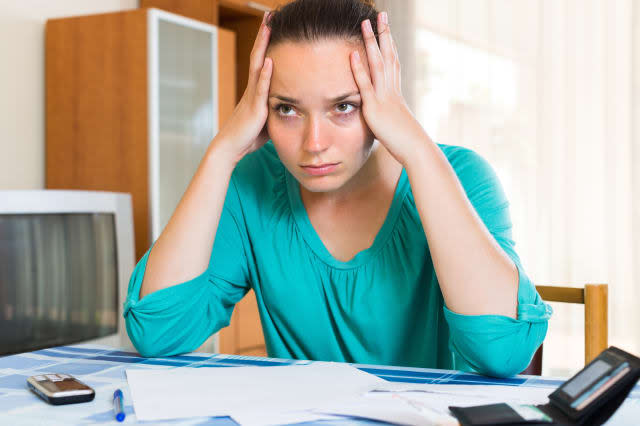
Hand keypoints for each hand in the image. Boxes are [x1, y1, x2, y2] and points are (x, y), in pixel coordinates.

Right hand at [214, 12, 272, 163]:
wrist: (231, 148)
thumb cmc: (249, 137)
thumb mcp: (268, 119)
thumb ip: (278, 110)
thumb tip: (293, 108)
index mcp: (256, 90)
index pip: (262, 60)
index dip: (267, 42)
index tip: (272, 25)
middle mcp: (253, 88)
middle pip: (258, 54)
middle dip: (264, 35)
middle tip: (270, 15)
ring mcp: (252, 96)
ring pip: (257, 65)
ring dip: (263, 45)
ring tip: (268, 27)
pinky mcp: (255, 108)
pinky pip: (260, 88)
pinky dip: (265, 73)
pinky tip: (269, 60)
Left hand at [350, 12, 428, 166]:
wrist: (416, 150)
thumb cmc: (408, 143)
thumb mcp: (397, 127)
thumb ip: (390, 118)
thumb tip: (389, 119)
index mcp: (396, 93)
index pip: (393, 63)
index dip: (389, 44)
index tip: (387, 29)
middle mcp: (392, 90)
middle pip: (388, 55)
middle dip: (384, 34)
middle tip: (381, 14)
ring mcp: (384, 98)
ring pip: (378, 63)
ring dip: (371, 42)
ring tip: (365, 23)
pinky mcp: (375, 108)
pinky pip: (366, 85)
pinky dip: (359, 68)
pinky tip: (353, 53)